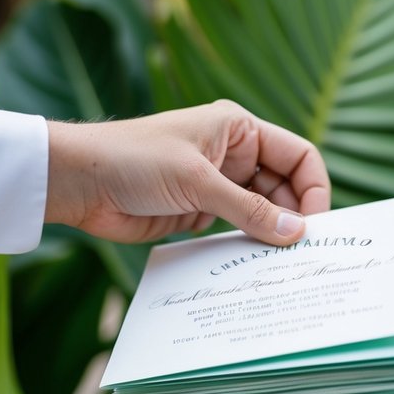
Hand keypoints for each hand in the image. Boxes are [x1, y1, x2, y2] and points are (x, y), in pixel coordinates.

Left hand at [45, 101, 329, 244]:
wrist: (79, 183)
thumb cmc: (132, 160)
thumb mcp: (197, 182)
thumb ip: (248, 209)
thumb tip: (296, 232)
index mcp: (238, 129)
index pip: (298, 156)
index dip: (313, 189)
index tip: (314, 225)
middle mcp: (233, 154)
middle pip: (286, 187)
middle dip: (295, 216)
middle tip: (302, 253)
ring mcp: (217, 185)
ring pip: (263, 211)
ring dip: (271, 234)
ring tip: (280, 262)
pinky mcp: (200, 212)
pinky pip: (237, 229)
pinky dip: (248, 245)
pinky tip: (253, 264)